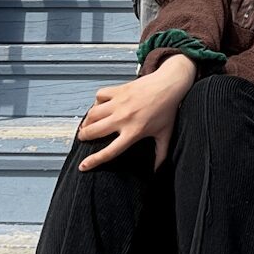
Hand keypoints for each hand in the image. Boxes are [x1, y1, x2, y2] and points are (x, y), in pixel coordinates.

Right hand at [77, 56, 195, 171]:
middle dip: (83, 137)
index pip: (110, 151)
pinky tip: (100, 105)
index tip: (83, 166)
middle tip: (83, 138)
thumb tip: (158, 170)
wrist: (170, 84)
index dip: (94, 161)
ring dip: (87, 121)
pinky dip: (96, 101)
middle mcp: (123, 118)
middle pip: (93, 131)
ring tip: (87, 125)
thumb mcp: (165, 134)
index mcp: (134, 132)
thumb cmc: (168, 108)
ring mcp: (119, 103)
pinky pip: (99, 95)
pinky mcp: (118, 91)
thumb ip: (161, 154)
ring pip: (92, 114)